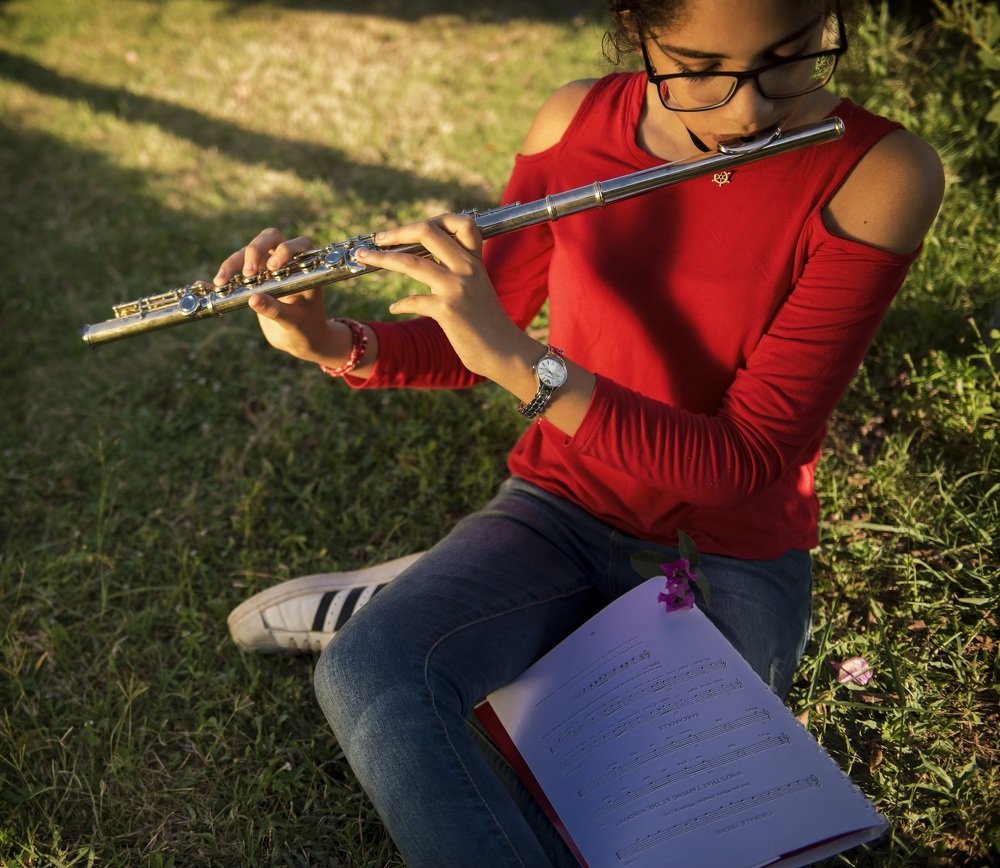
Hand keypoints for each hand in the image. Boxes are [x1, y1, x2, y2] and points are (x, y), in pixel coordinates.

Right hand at [213, 227, 340, 363]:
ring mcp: (268, 266)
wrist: (297, 339)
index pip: (298, 245)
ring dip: (233, 264)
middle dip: (255, 250)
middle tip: (248, 273)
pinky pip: (236, 269)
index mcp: (306, 266)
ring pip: (248, 252)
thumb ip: (275, 310)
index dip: (285, 250)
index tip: (273, 268)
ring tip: (221, 282)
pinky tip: (212, 284)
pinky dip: (224, 274)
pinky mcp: (254, 276)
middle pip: (269, 238)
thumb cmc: (304, 328)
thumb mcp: (292, 322)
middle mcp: (287, 260)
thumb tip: (253, 299)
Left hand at [355, 214, 529, 379]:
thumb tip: (425, 261)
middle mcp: (466, 268)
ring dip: (382, 259)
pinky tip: (394, 308)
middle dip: (397, 232)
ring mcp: (456, 288)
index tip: (413, 229)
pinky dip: (401, 304)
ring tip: (364, 257)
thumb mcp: (477, 288)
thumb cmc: (488, 324)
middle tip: (379, 238)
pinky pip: (413, 300)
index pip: (461, 223)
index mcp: (475, 261)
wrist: (505, 351)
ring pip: (411, 263)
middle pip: (428, 232)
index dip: (436, 219)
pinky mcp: (447, 310)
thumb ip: (457, 271)